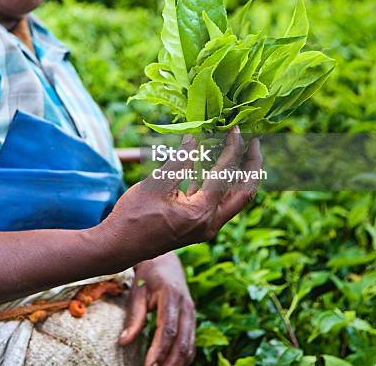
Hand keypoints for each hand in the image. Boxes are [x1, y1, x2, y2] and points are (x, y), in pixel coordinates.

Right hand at [98, 126, 261, 264]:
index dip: (233, 149)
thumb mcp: (156, 183)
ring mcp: (205, 228)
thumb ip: (179, 160)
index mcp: (202, 213)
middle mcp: (210, 223)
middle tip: (254, 142)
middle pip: (244, 192)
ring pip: (233, 199)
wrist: (120, 246)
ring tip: (238, 150)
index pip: (227, 175)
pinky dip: (220, 183)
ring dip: (238, 175)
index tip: (235, 130)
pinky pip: (217, 202)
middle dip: (252, 166)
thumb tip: (194, 137)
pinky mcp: (197, 227)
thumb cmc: (134, 215)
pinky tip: (212, 166)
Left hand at [119, 252, 195, 364]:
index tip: (148, 365)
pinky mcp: (192, 319)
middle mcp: (186, 306)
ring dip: (177, 363)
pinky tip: (171, 364)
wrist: (166, 261)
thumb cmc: (148, 276)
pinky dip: (183, 358)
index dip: (159, 350)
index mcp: (171, 296)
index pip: (168, 329)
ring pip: (189, 346)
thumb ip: (134, 317)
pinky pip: (191, 343)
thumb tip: (123, 342)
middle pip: (182, 342)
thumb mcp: (137, 291)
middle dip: (169, 362)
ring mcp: (192, 313)